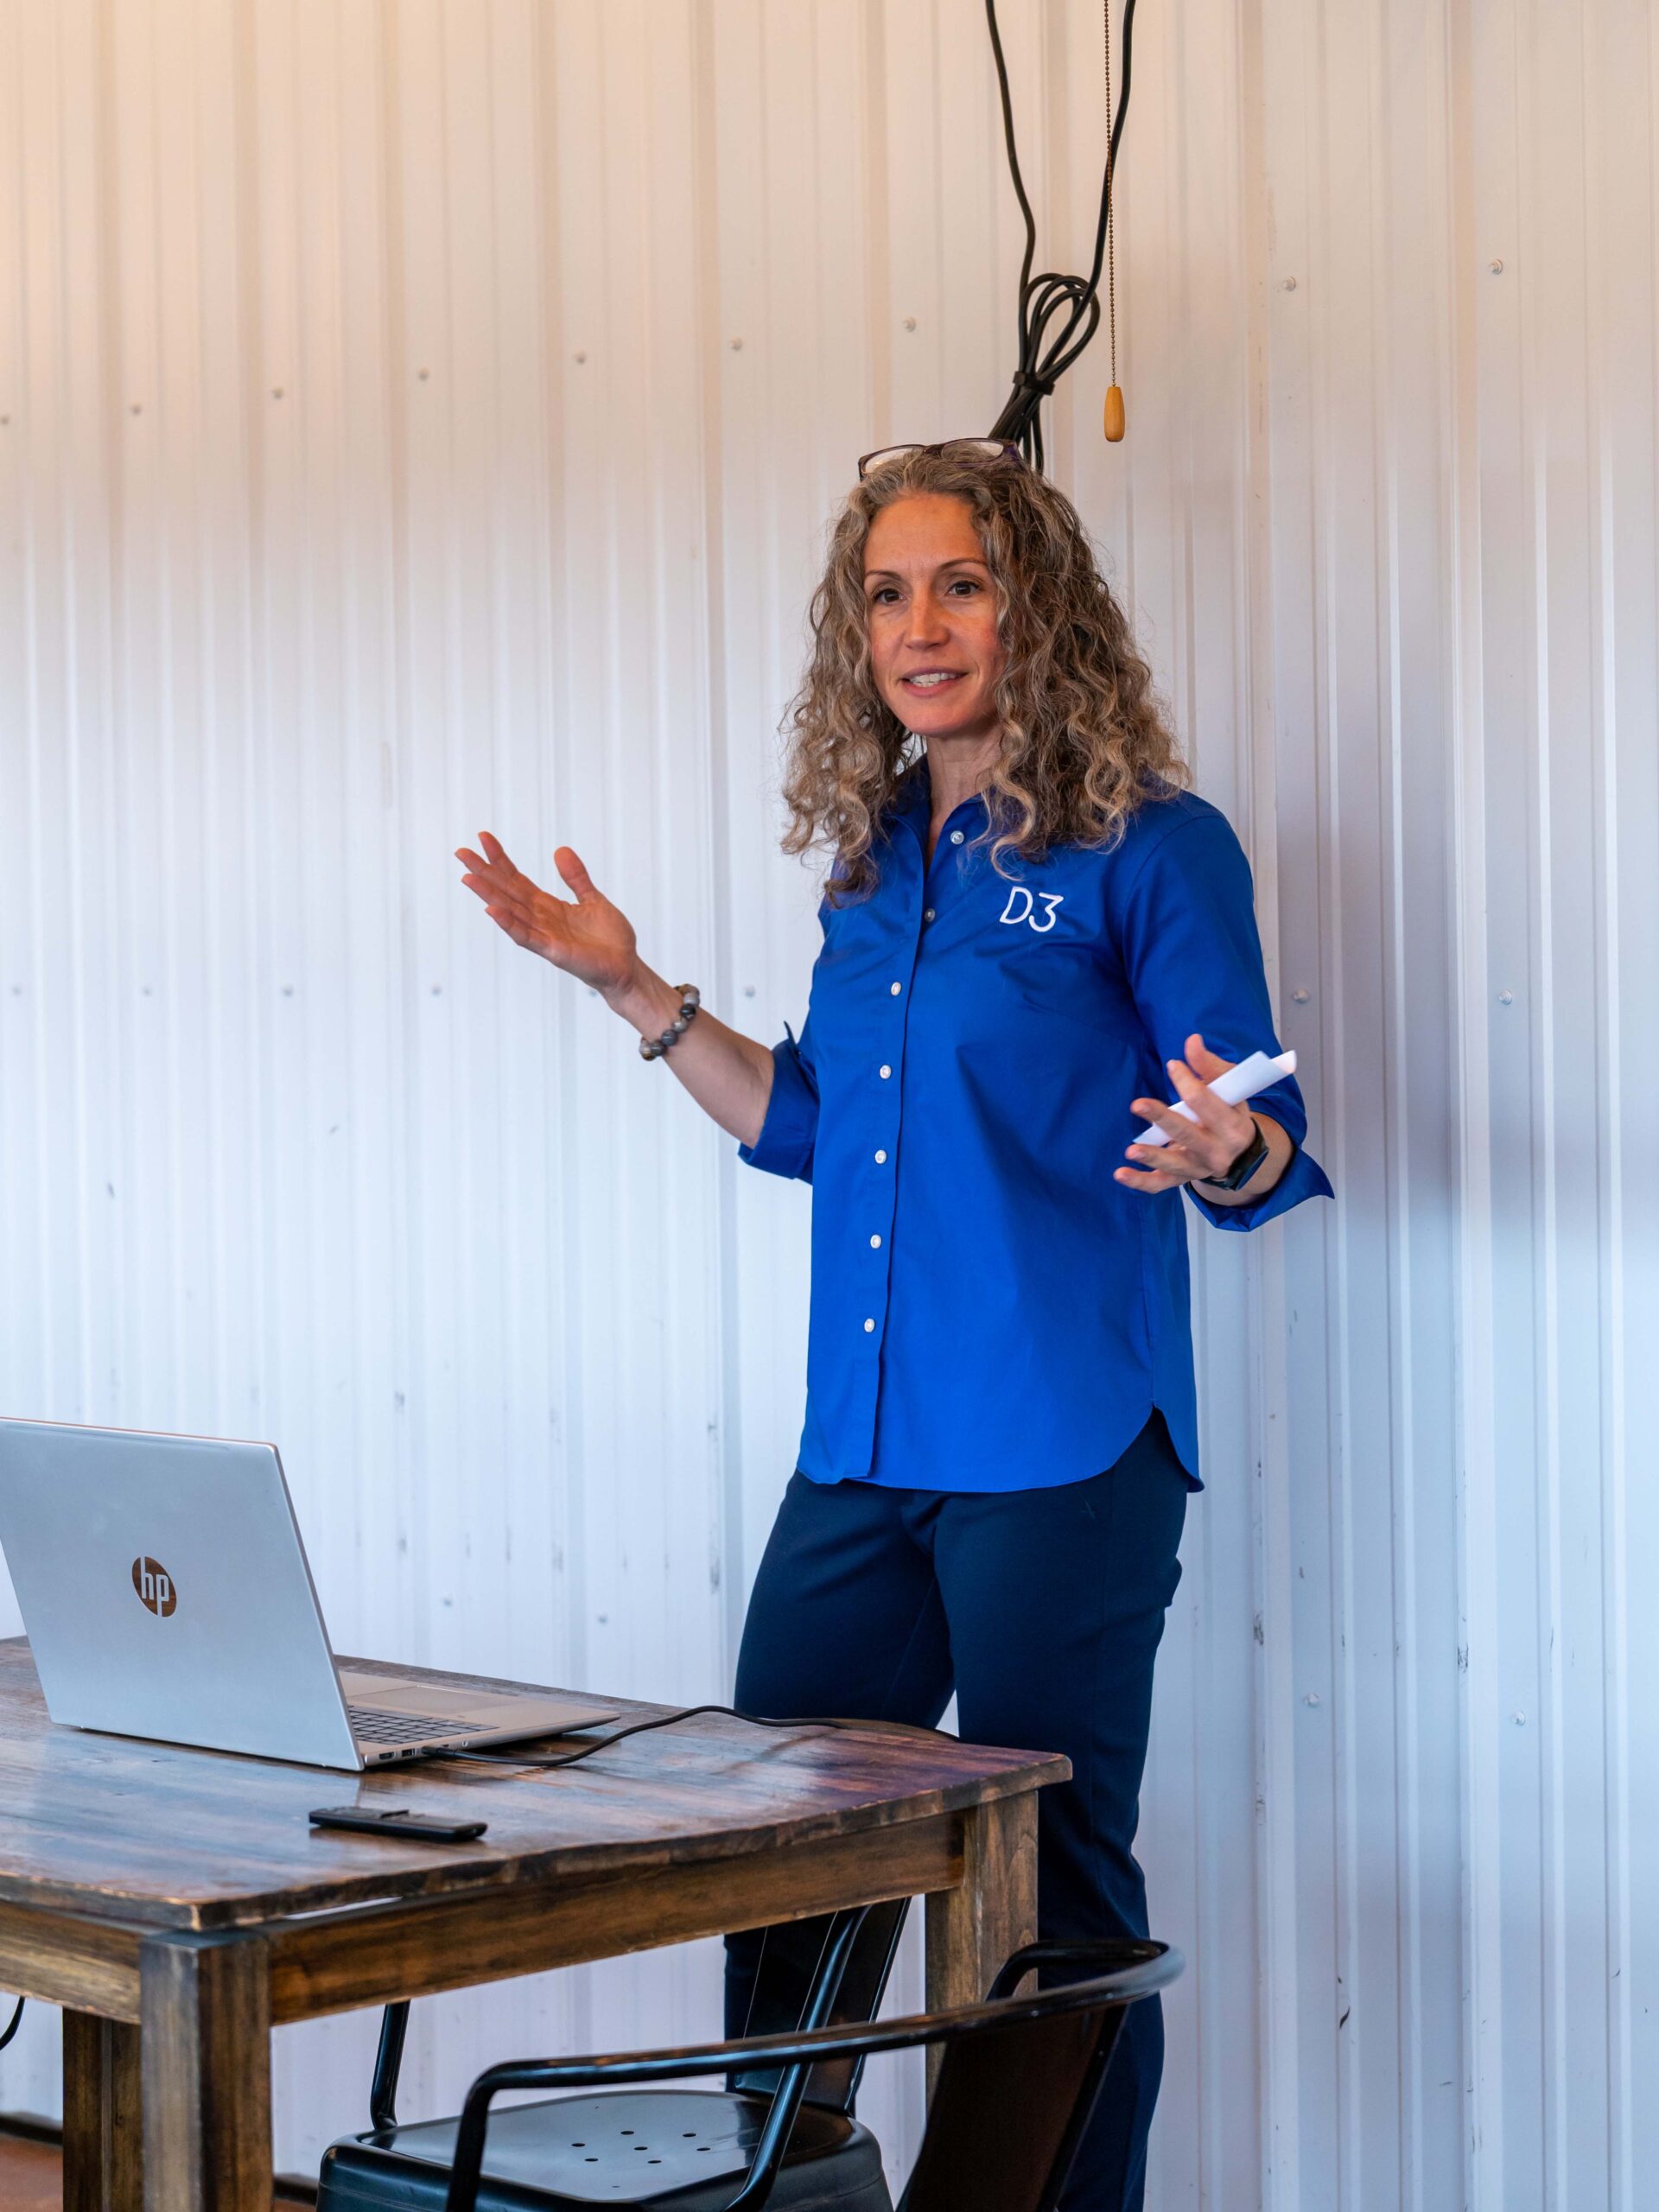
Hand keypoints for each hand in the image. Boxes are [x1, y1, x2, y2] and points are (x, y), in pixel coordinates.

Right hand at [454, 833, 640, 999]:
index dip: (500, 859)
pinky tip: (492, 910)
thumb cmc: (609, 939)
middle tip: (461, 852)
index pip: (517, 879)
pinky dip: (509, 924)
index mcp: (547, 906)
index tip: (484, 838)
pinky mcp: (553, 951)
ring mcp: (544, 935)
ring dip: (489, 896)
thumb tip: (560, 850)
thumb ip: (576, 877)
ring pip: (510, 912)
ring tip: (468, 878)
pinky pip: (526, 936)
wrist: (625, 967)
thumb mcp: (593, 899)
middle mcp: (540, 919)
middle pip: (506, 892)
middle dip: (484, 873)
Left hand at [1114, 1033, 1259, 1195]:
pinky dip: (1139, 1182)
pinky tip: (1120, 1174)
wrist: (1241, 1155)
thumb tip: (1192, 1041)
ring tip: (1131, 1151)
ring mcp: (1197, 1167)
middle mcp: (1216, 1150)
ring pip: (1174, 1164)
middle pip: (1187, 1133)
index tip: (1172, 1066)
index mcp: (1232, 1125)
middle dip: (1162, 1118)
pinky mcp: (1181, 1178)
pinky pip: (1159, 1184)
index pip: (1206, 1103)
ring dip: (1152, 1156)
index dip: (1187, 1083)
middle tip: (1138, 1104)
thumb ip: (1210, 1066)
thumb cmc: (1231, 1113)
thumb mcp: (1231, 1089)